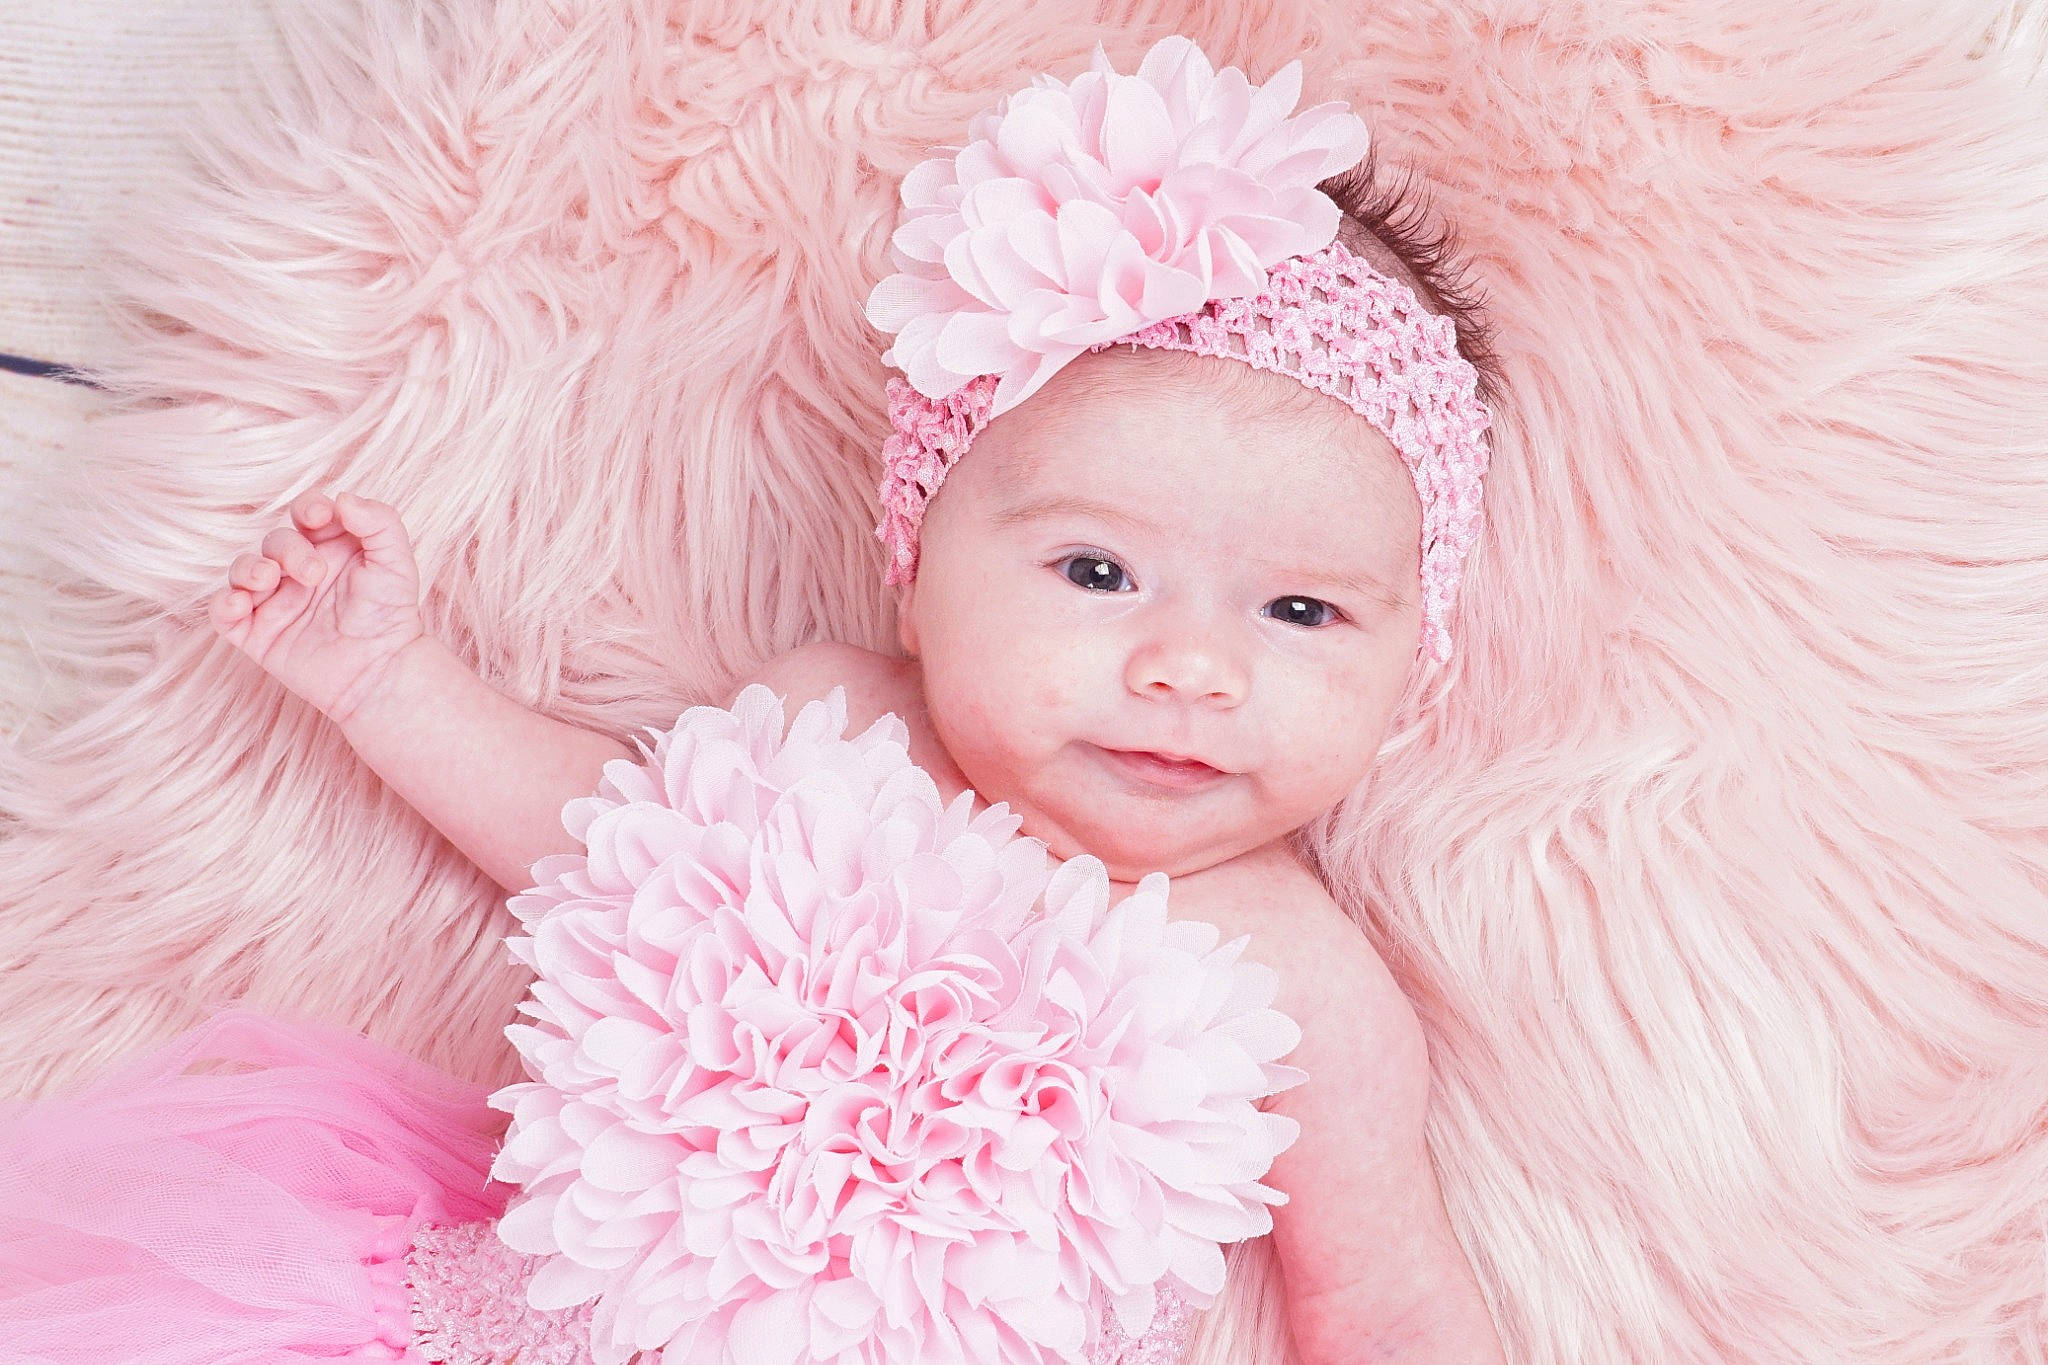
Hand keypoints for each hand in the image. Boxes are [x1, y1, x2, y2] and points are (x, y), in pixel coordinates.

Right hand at [207, 490, 424, 725]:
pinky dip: (223, 605)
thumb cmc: (392, 615)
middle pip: (276, 542)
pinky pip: (224, 615)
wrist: (382, 670)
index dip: (307, 508)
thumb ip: (379, 523)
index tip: (318, 517)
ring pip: (243, 571)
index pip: (306, 515)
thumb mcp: (396, 562)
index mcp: (330, 548)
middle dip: (288, 550)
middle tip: (314, 574)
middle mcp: (299, 571)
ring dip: (249, 569)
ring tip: (268, 580)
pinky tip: (240, 605)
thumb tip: (343, 498)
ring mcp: (277, 602)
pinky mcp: (259, 634)